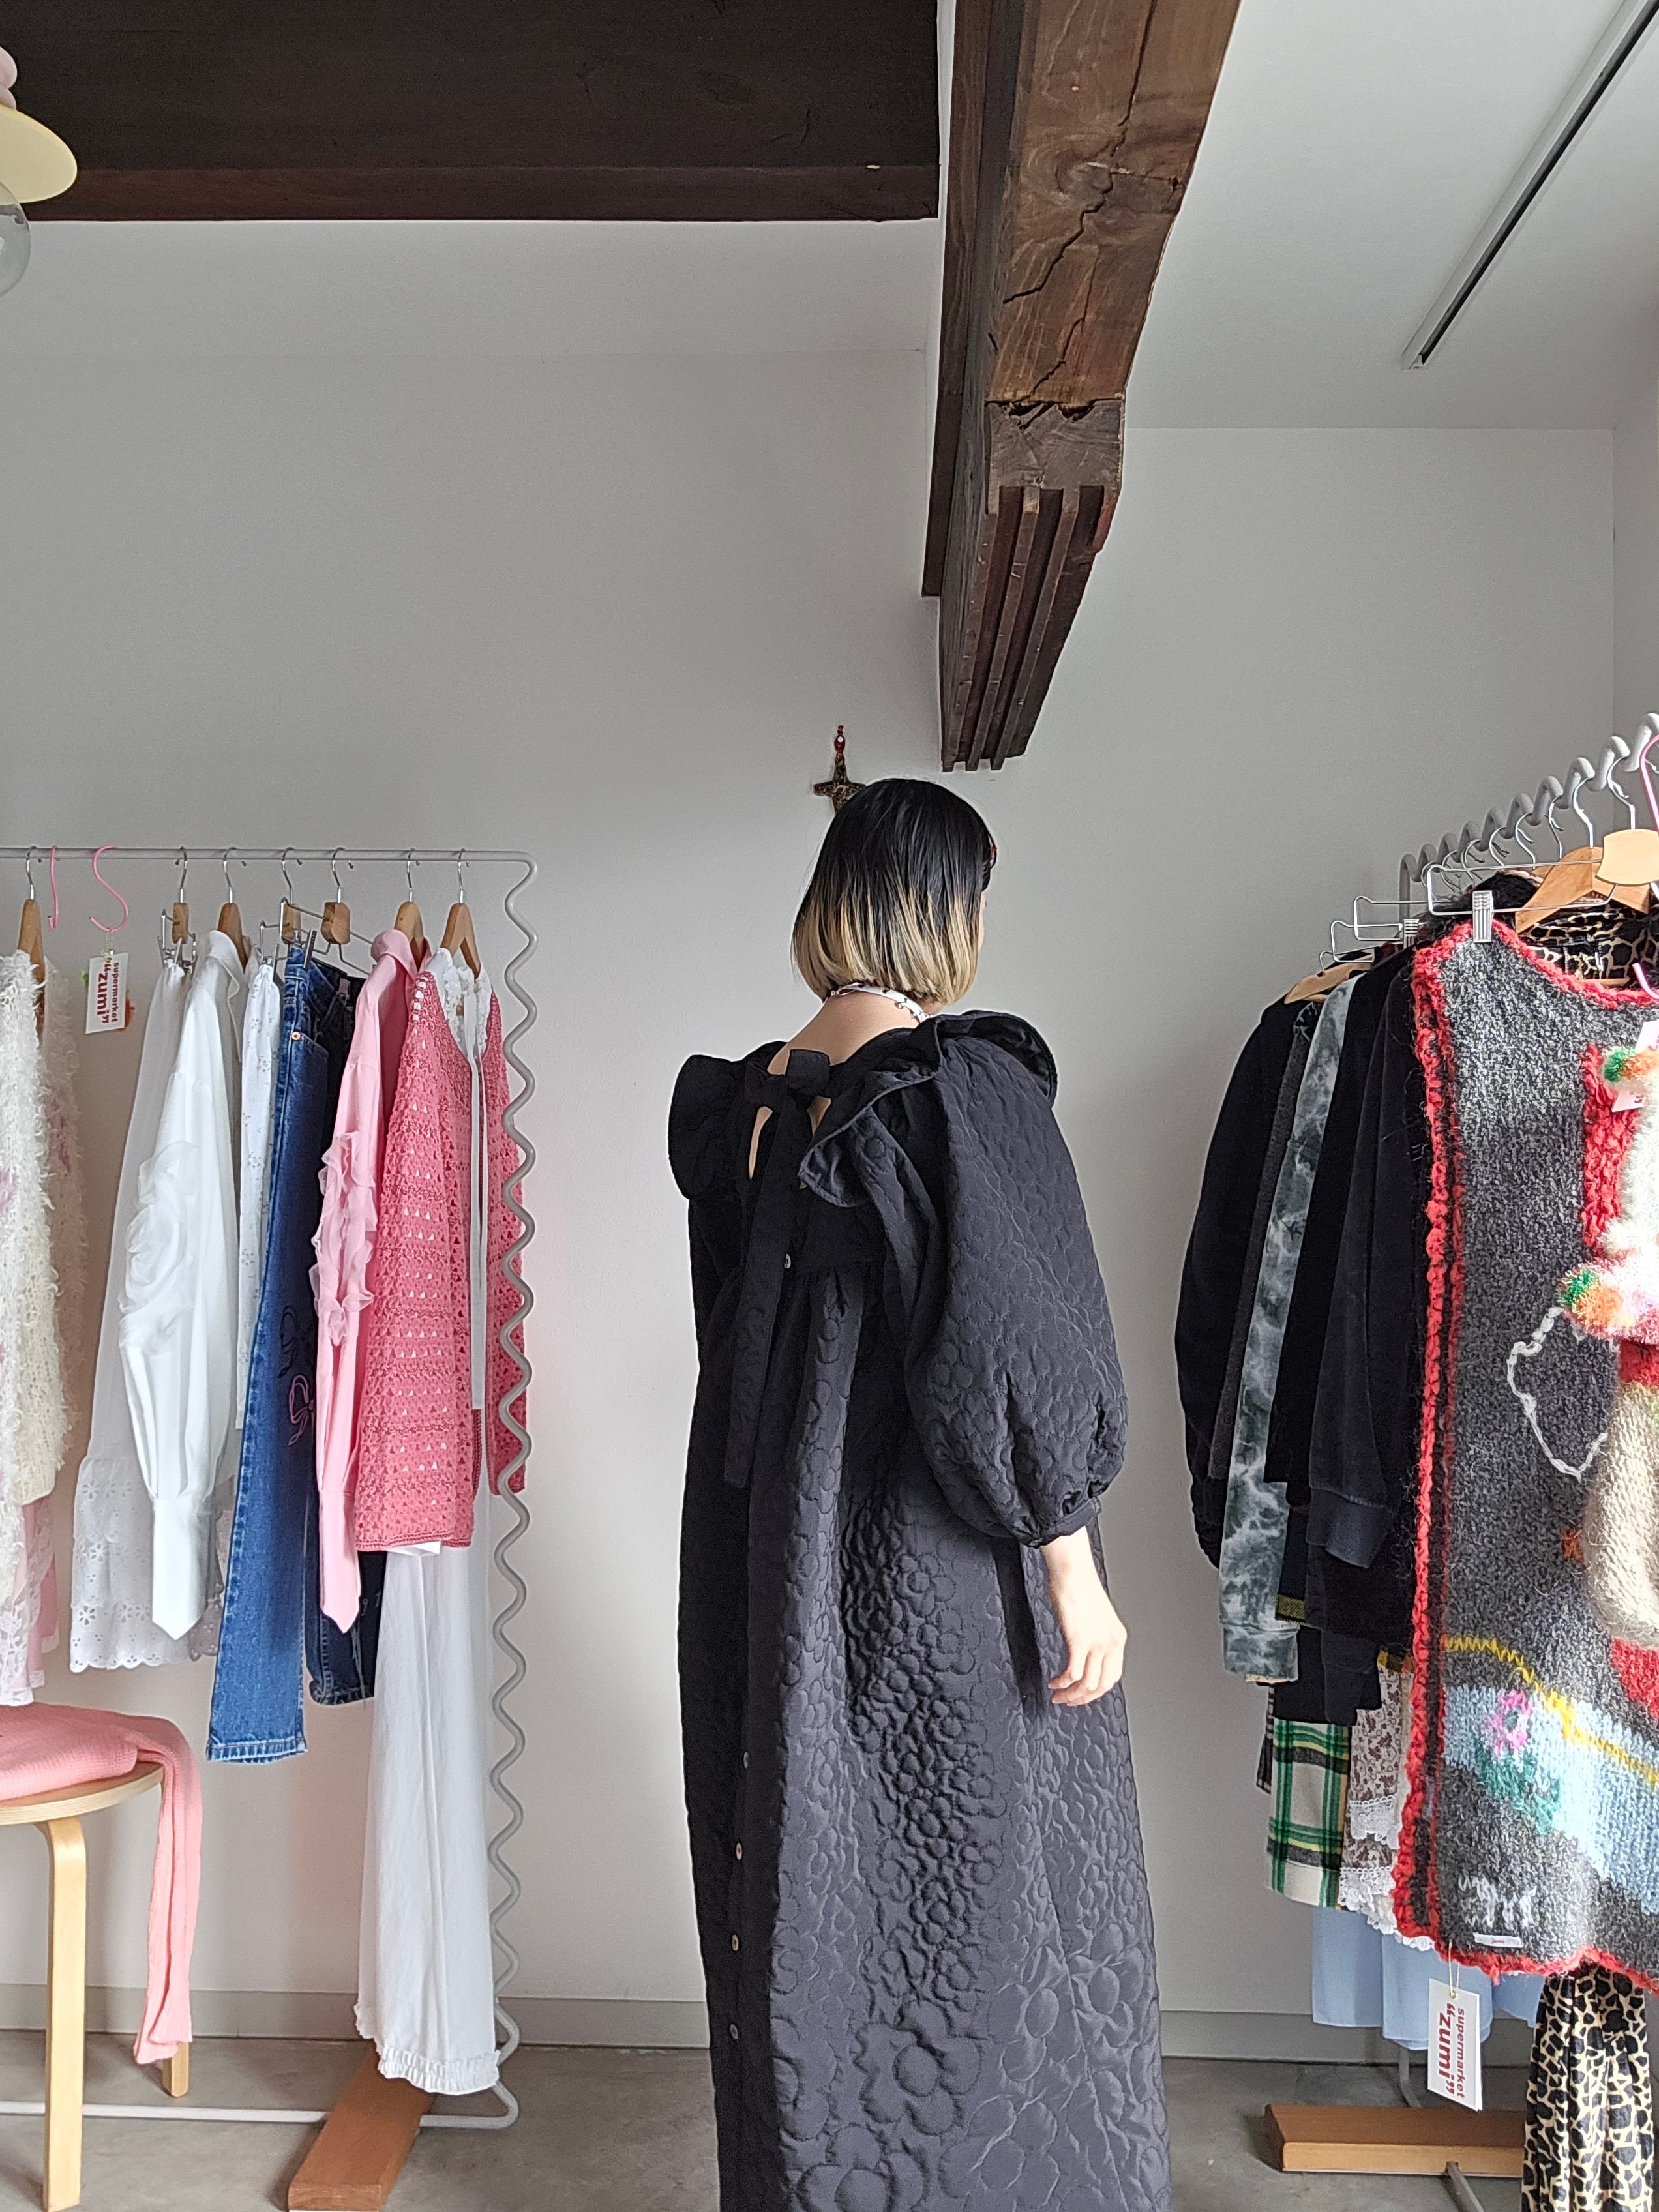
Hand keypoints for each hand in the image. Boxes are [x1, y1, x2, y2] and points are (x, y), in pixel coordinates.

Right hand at [1040, 1528, 1126, 1706]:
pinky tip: (1053, 1683)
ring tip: (1057, 1695)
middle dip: (1084, 1698)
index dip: (1097, 1690)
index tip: (1083, 1694)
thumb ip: (1094, 1636)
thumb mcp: (1095, 1617)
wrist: (1073, 1570)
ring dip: (1070, 1694)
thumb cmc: (1079, 1586)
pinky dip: (1062, 1683)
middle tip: (1068, 1701)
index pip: (1113, 1675)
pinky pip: (1072, 1673)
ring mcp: (1096, 1643)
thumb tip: (1083, 1653)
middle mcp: (1111, 1642)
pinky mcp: (1079, 1640)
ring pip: (1087, 1684)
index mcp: (1118, 1637)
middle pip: (1103, 1685)